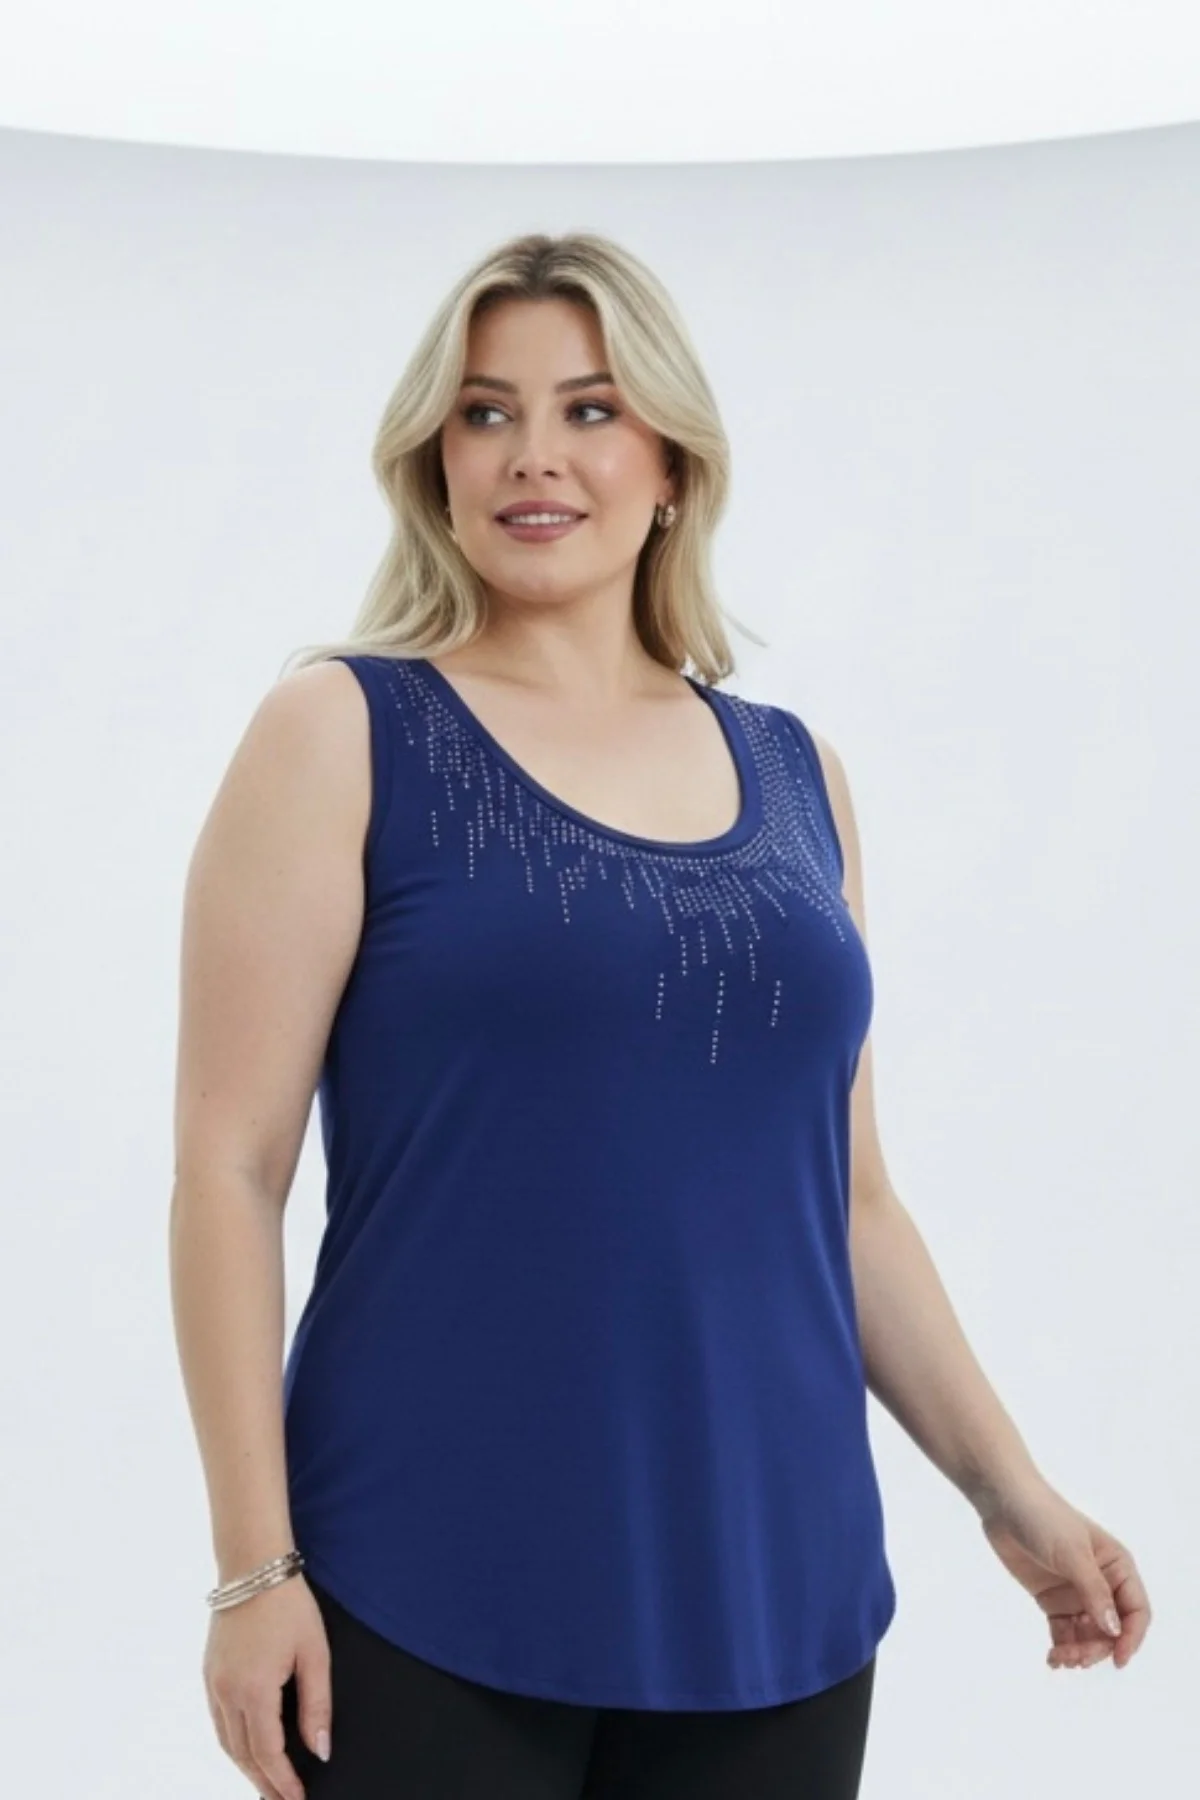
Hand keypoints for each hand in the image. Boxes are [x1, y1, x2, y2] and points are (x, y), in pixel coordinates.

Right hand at [203, 1574, 331, 1798]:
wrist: (253, 1566)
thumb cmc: (290, 1606)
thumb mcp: (314, 1653)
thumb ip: (317, 1706)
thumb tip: (319, 1751)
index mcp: (253, 1689)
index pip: (267, 1753)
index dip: (282, 1782)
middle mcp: (226, 1692)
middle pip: (242, 1755)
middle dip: (263, 1783)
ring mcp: (212, 1682)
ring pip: (226, 1742)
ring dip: (246, 1767)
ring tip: (268, 1784)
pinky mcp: (208, 1672)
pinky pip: (218, 1721)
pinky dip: (232, 1744)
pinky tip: (247, 1750)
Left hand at [976, 1475, 1150, 1669]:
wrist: (1003, 1502)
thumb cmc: (1044, 1518)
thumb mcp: (1072, 1553)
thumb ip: (1094, 1592)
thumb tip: (1114, 1630)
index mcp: (1117, 1567)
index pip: (1136, 1611)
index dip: (1131, 1637)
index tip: (1118, 1659)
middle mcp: (1102, 1583)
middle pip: (1111, 1630)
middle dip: (1097, 1648)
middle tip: (1076, 1658)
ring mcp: (1076, 1593)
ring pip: (1088, 1636)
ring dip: (1079, 1652)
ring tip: (1061, 1657)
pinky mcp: (1053, 1600)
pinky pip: (1064, 1632)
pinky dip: (1062, 1647)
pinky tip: (1053, 1659)